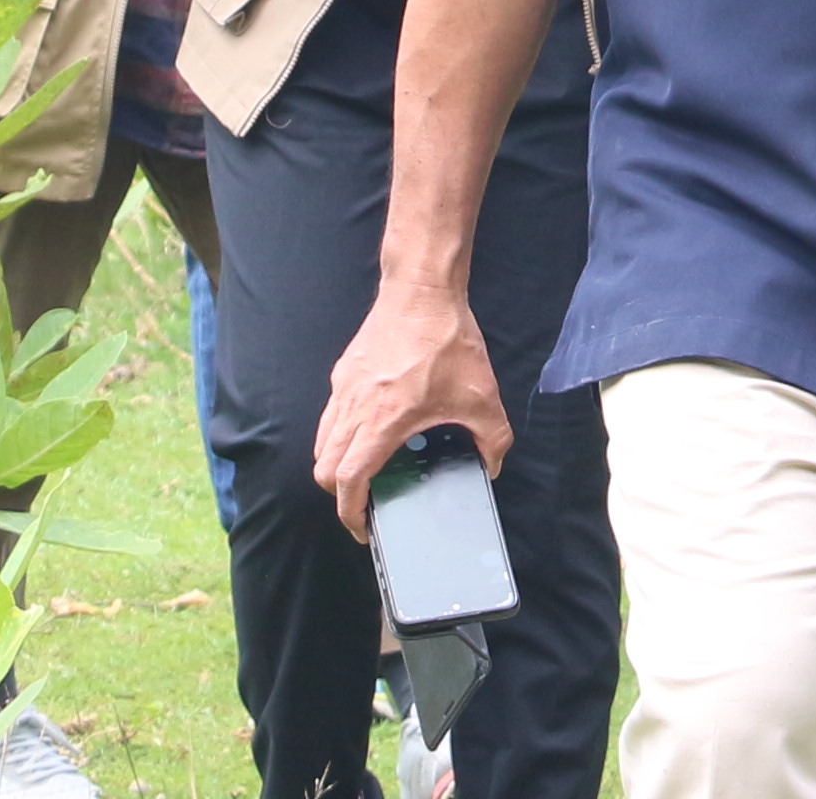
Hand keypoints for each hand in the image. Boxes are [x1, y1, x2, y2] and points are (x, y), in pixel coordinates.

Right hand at [314, 284, 509, 539]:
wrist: (422, 290)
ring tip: (364, 472)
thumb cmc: (448, 340)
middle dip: (339, 495)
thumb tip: (493, 464)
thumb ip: (493, 438)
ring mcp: (344, 389)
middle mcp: (354, 408)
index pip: (348, 479)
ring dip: (336, 465)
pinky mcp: (344, 372)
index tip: (363, 526)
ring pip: (322, 442)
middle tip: (364, 504)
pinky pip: (330, 416)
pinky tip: (368, 432)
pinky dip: (338, 436)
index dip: (350, 511)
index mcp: (383, 421)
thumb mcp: (483, 396)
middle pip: (324, 467)